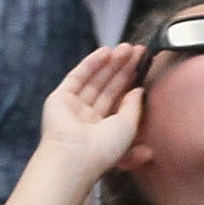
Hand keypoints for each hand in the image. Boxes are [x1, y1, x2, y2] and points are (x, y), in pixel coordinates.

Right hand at [37, 44, 145, 176]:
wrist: (75, 157)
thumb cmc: (103, 149)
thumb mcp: (128, 126)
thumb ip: (133, 106)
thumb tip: (138, 89)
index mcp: (102, 129)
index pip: (118, 98)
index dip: (131, 80)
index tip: (145, 62)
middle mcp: (86, 118)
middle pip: (107, 87)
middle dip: (123, 67)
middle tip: (138, 49)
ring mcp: (72, 108)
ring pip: (94, 80)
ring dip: (110, 63)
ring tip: (126, 47)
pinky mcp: (59, 100)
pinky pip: (77, 77)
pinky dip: (90, 63)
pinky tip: (105, 51)